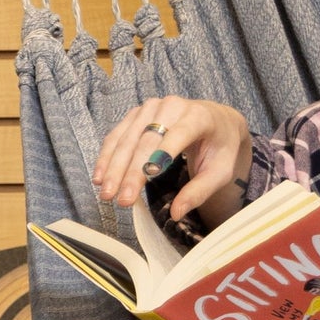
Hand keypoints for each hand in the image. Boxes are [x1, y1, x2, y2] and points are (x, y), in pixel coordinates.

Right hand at [90, 97, 251, 219]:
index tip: (147, 179)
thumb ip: (200, 191)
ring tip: (107, 192)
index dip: (159, 156)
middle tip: (121, 199)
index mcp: (198, 116)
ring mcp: (151, 107)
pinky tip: (100, 176)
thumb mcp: (220, 171)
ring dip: (113, 167)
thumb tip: (177, 213)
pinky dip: (107, 156)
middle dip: (131, 172)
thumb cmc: (219, 147)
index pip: (176, 136)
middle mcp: (172, 106)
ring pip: (127, 138)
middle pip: (146, 140)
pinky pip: (117, 135)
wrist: (215, 120)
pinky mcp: (136, 113)